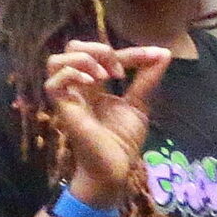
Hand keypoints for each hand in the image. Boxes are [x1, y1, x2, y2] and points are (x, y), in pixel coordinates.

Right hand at [44, 39, 171, 200]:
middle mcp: (78, 87)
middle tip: (118, 71)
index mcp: (94, 84)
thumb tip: (163, 53)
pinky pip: (53, 82)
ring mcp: (68, 97)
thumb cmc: (122, 142)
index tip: (153, 56)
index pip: (104, 55)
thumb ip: (147, 78)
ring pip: (56, 60)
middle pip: (72, 48)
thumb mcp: (139, 103)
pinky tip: (94, 84)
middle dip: (98, 49)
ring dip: (83, 58)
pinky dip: (73, 74)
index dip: (130, 52)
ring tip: (105, 75)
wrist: (115, 169)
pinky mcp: (62, 109)